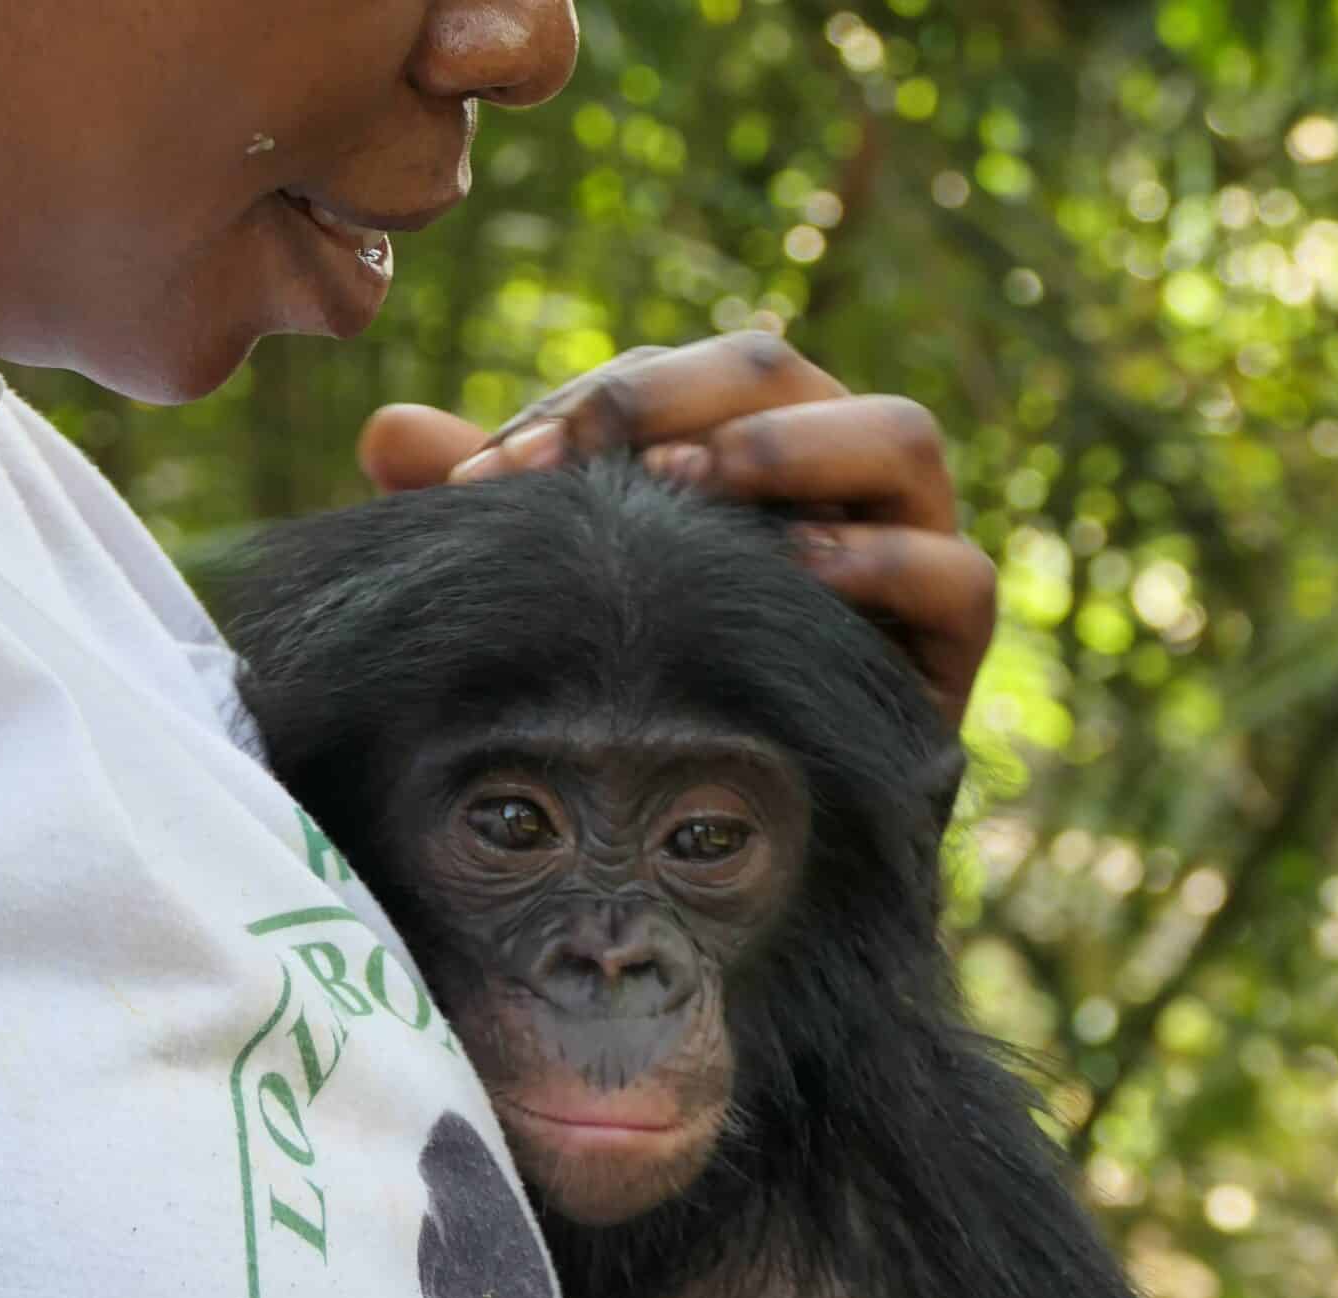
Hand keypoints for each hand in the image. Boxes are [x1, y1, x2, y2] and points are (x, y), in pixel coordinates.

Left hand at [357, 336, 997, 729]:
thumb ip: (497, 524)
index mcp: (743, 459)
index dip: (584, 406)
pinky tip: (794, 576)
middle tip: (577, 461)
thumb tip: (383, 432)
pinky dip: (882, 564)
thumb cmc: (647, 720)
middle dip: (675, 402)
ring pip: (902, 437)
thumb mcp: (560, 613)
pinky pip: (955, 578)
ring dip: (794, 446)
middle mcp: (834, 490)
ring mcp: (908, 560)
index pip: (676, 381)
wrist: (748, 884)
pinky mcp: (951, 654)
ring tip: (694, 489)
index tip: (487, 473)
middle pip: (784, 373)